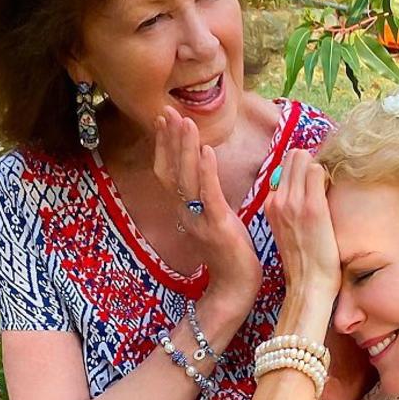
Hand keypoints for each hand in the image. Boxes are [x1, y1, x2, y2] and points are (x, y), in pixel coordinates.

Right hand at [154, 106, 261, 306]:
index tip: (162, 120)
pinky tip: (207, 150)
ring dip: (185, 148)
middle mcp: (186, 214)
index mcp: (185, 212)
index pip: (167, 173)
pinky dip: (207, 171)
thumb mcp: (213, 222)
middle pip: (170, 171)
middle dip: (168, 140)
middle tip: (167, 111)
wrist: (236, 288)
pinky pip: (209, 195)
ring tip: (185, 121)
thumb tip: (205, 177)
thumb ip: (205, 200)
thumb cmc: (230, 255)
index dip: (163, 146)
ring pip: (186, 179)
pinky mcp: (218, 226)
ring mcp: (200, 220)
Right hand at [265, 150, 340, 301]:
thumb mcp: (287, 231)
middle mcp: (277, 199)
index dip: (303, 170)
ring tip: (328, 191)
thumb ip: (290, 209)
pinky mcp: (312, 207)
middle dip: (311, 162)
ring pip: (303, 158)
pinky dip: (328, 177)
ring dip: (320, 169)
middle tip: (324, 183)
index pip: (285, 166)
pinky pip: (318, 171)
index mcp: (270, 205)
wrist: (308, 284)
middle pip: (293, 156)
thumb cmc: (304, 261)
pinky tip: (333, 196)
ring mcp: (292, 202)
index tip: (315, 183)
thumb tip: (304, 190)